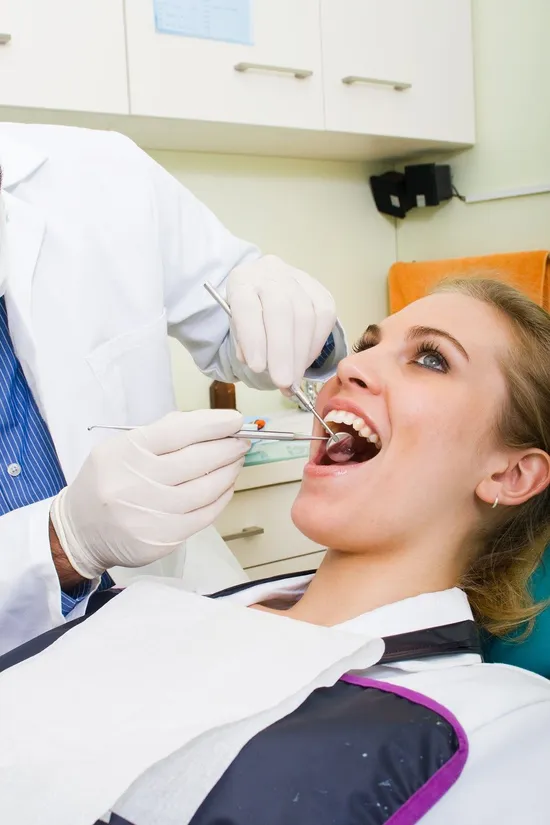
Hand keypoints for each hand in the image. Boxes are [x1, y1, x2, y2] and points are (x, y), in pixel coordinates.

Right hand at [50, 410, 247, 578]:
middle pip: (196, 461)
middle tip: (242, 441)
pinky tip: (225, 487)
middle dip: (227, 448)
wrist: (80, 530)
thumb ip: (163, 434)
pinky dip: (220, 499)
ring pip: (205, 490)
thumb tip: (210, 424)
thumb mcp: (122, 448)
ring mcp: (149, 514)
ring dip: (228, 473)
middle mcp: (135, 483)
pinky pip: (203, 516)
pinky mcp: (161, 539)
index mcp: (126, 452)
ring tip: (235, 462)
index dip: (213, 424)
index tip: (236, 420)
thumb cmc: (108, 481)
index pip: (178, 432)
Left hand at [227, 255, 336, 388]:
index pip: (247, 307)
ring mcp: (298, 280)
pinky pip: (324, 318)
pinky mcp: (320, 291)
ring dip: (300, 355)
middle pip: (281, 312)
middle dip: (283, 352)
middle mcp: (270, 274)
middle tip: (283, 382)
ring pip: (306, 316)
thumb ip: (244, 344)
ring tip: (293, 380)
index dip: (253, 338)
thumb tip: (262, 366)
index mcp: (242, 281)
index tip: (257, 368)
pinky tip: (305, 362)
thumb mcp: (236, 326)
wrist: (266, 287)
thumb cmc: (249, 313)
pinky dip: (315, 346)